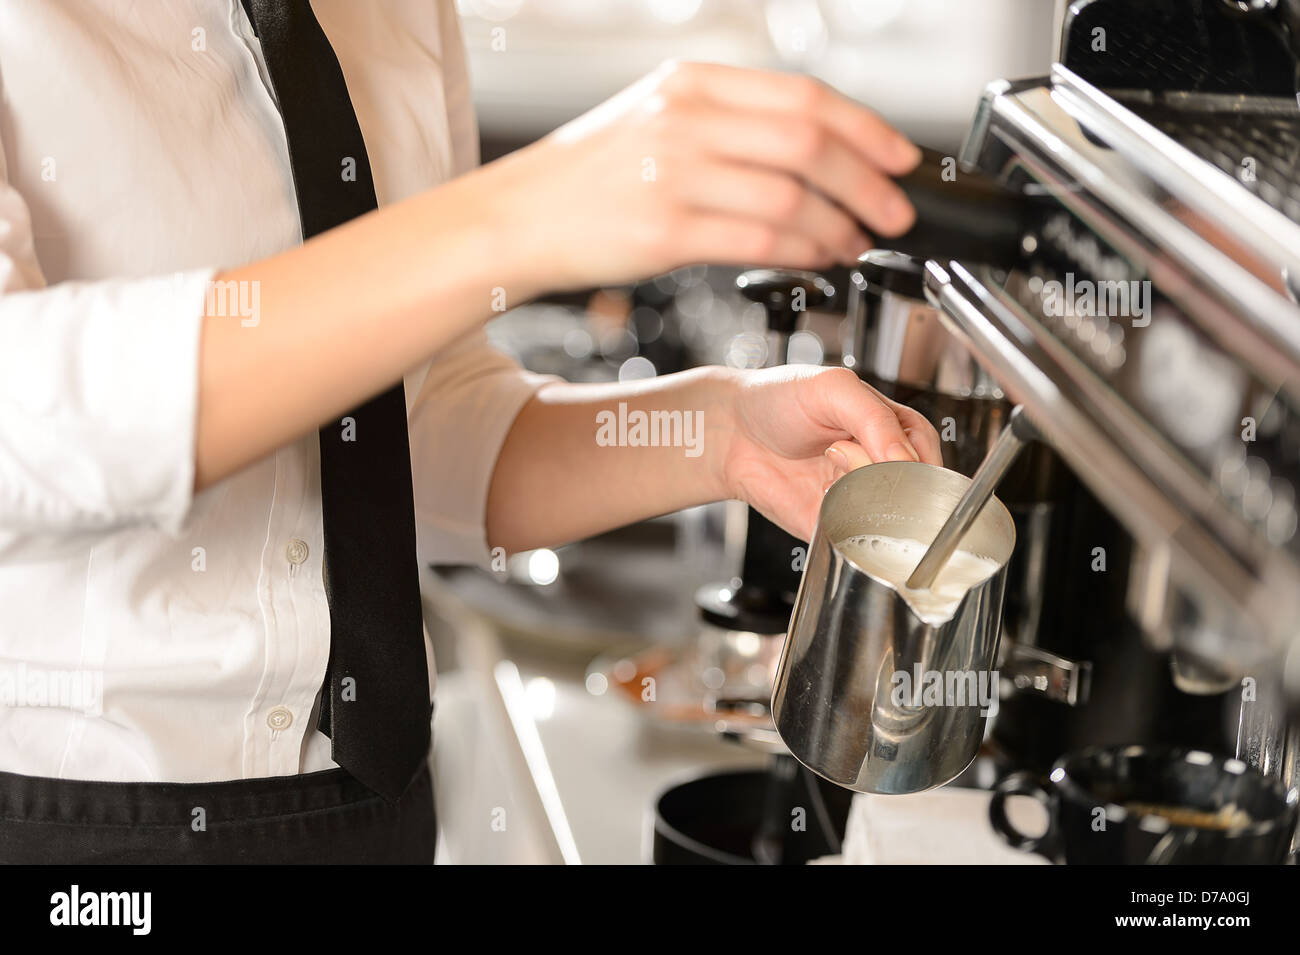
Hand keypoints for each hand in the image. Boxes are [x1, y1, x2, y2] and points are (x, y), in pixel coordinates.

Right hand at [480, 60, 920, 291]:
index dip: (867, 130)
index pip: (803, 96)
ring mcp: (673, 172)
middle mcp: (685, 119)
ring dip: (840, 225)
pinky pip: (759, 238)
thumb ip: (729, 126)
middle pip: (810, 142)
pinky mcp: (664, 228)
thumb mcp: (655, 121)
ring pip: (792, 194)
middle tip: (894, 211)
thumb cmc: (584, 179)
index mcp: (690, 84)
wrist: (515, 218)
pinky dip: (803, 251)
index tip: (899, 158)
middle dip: (869, 182)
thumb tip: (816, 154)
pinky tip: (817, 258)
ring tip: (855, 242)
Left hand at [716, 365, 942, 540]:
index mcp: (896, 431)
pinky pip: (853, 536)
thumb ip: (877, 419)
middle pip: (908, 490)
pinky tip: (819, 491)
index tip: (883, 450)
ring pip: (884, 515)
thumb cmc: (780, 400)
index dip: (911, 458)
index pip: (928, 456)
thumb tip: (907, 460)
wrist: (731, 431)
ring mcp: (859, 499)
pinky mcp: (834, 525)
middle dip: (877, 472)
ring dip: (855, 492)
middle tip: (838, 450)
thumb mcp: (835, 388)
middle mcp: (882, 468)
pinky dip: (839, 516)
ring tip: (826, 464)